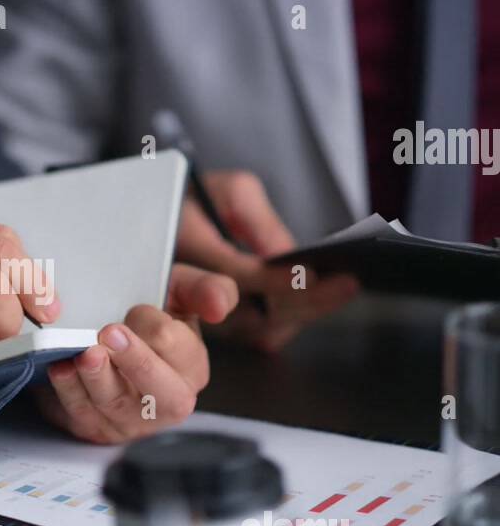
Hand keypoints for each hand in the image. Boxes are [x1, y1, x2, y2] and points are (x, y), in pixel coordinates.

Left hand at [34, 264, 237, 443]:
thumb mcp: (179, 294)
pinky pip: (82, 415)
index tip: (134, 311)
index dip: (156, 327)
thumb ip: (206, 290)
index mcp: (192, 368)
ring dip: (98, 379)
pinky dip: (69, 392)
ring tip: (85, 353)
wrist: (103, 339)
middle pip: (163, 394)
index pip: (182, 350)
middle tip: (110, 332)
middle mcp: (166, 400)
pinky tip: (60, 369)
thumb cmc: (146, 319)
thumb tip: (219, 308)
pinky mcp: (96, 427)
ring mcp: (130, 419)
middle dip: (137, 361)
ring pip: (117, 405)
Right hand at [177, 171, 358, 350]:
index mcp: (188, 247)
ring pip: (257, 328)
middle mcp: (190, 286)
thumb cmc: (209, 196)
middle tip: (345, 286)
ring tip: (340, 291)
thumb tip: (286, 255)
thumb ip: (260, 221)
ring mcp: (202, 311)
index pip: (235, 273)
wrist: (179, 217)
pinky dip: (290, 321)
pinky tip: (318, 304)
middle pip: (251, 310)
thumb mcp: (234, 191)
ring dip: (302, 312)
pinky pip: (257, 334)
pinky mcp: (218, 323)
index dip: (275, 278)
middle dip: (304, 301)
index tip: (313, 274)